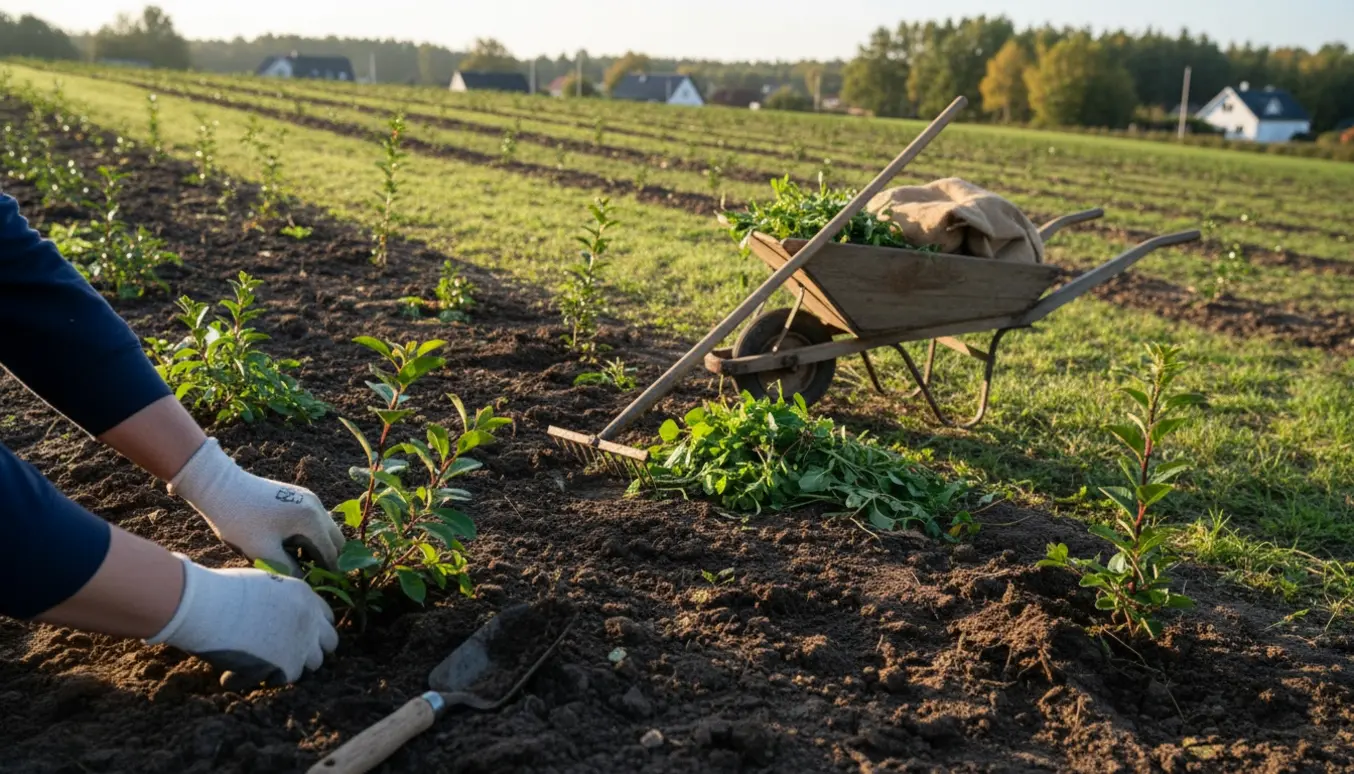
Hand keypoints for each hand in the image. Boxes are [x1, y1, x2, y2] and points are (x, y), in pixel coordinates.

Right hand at [146, 555, 337, 689]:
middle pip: (329, 644)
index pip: (326, 618)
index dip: (311, 630)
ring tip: (259, 665)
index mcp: (304, 595)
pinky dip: (257, 679)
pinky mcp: (288, 665)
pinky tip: (231, 674)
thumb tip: (274, 617)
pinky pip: (282, 680)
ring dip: (288, 668)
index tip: (294, 637)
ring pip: (310, 666)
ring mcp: (302, 642)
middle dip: (310, 651)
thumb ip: (278, 601)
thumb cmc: (220, 591)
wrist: (207, 606)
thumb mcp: (261, 585)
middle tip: (284, 657)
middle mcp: (310, 618)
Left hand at [168, 438, 344, 575]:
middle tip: (318, 579)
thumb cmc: (240, 520)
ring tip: (303, 565)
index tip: (327, 590)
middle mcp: (316, 506)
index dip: (331, 574)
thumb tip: (304, 582)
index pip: (331, 553)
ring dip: (320, 547)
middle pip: (336, 539)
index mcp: (311, 520)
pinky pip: (315, 520)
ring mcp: (308, 498)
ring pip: (326, 529)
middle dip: (330, 560)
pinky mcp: (298, 496)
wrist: (221, 487)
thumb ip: (287, 570)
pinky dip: (311, 536)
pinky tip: (293, 547)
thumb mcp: (262, 551)